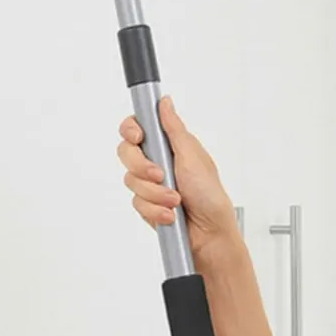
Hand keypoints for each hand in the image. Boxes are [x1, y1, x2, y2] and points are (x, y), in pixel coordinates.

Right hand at [116, 96, 239, 259]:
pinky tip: (170, 213)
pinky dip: (154, 209)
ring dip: (155, 193)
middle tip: (160, 175)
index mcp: (168, 145)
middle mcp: (157, 162)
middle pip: (126, 152)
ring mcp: (150, 184)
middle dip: (142, 166)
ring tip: (175, 200)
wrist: (209, 234)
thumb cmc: (210, 195)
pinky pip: (136, 203)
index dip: (131, 130)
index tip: (138, 137)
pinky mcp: (147, 204)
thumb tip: (164, 102)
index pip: (137, 128)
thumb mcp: (192, 156)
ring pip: (131, 180)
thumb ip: (173, 128)